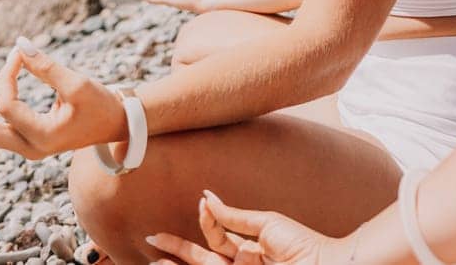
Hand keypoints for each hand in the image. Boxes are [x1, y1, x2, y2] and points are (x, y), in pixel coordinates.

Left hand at [0, 37, 125, 159]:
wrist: (115, 125)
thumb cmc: (100, 104)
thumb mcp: (78, 84)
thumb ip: (46, 66)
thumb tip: (19, 45)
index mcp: (42, 138)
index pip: (7, 105)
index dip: (6, 76)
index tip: (19, 54)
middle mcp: (29, 148)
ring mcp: (25, 147)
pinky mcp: (25, 140)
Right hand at [144, 189, 347, 264]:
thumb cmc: (304, 246)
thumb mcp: (266, 224)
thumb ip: (233, 217)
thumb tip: (207, 198)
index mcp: (250, 250)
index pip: (218, 238)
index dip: (207, 221)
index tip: (200, 204)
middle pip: (203, 259)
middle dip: (177, 251)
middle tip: (151, 241)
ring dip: (183, 261)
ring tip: (161, 260)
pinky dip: (222, 264)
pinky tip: (225, 259)